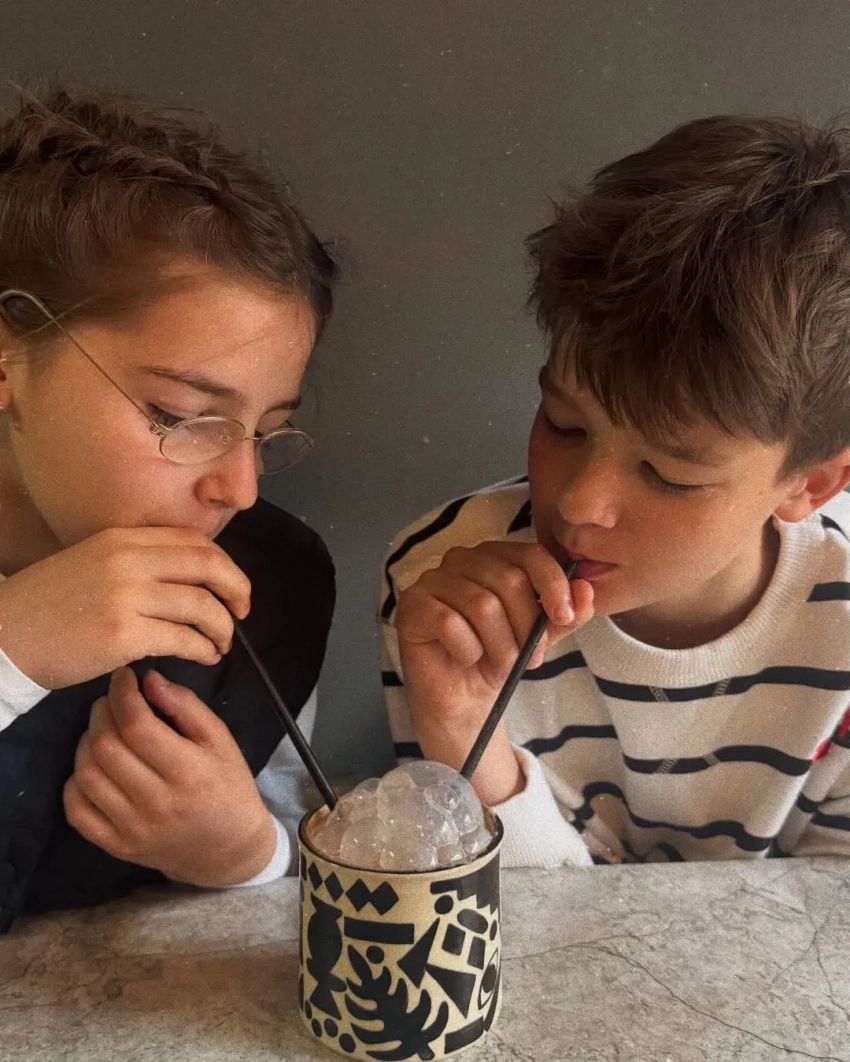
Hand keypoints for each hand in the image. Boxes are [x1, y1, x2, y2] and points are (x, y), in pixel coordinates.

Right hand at [0, 526, 250, 688]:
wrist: (2, 636)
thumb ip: (136, 562)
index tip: (232, 588)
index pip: (195, 542)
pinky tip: (203, 657)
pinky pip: (184, 639)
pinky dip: (203, 649)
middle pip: (209, 566)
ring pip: (202, 606)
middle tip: (243, 613)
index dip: (225, 565)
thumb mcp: (92, 564)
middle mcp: (128, 559)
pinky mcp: (123, 634)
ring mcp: (126, 595)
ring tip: (220, 645)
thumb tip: (186, 578)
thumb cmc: (47, 607)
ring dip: (223, 628)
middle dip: (237, 590)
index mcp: (123, 538)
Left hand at [64, 666, 275, 885]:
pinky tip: (94, 767)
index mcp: (188, 772)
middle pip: (107, 747)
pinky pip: (77, 811)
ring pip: (87, 775)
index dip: (123, 694)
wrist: (229, 849)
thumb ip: (186, 706)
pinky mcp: (117, 846)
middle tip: (111, 701)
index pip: (138, 726)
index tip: (124, 677)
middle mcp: (156, 803)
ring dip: (87, 742)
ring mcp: (132, 828)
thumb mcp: (220, 740)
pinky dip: (75, 781)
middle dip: (101, 712)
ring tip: (103, 731)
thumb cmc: (228, 786)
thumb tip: (148, 679)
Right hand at [395, 541, 593, 804]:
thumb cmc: (499, 658)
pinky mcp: (411, 606)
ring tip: (500, 665)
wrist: (465, 699)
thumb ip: (566, 613)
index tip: (564, 618)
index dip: (553, 585)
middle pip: (507, 580)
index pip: (530, 554)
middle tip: (530, 658)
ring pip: (481, 604)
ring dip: (500, 645)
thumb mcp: (542, 636)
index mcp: (494, 556)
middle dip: (526, 627)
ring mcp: (431, 580)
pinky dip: (468, 650)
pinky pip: (449, 623)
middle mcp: (461, 559)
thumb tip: (587, 591)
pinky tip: (467, 659)